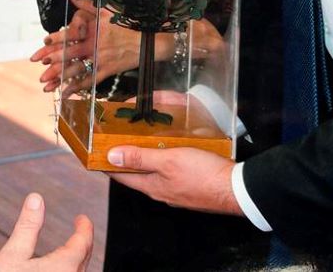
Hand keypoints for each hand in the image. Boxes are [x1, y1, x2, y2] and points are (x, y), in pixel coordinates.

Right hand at [0, 193, 93, 271]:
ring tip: (70, 251)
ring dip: (77, 262)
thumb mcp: (13, 255)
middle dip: (83, 244)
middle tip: (79, 231)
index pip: (83, 243)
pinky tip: (58, 271)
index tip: (82, 219)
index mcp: (64, 267)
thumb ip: (28, 226)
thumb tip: (36, 199)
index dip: (84, 228)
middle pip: (84, 260)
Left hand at [30, 0, 138, 92]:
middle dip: (51, 59)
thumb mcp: (107, 11)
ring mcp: (100, 60)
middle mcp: (94, 45)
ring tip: (45, 84)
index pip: (71, 34)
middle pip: (69, 53)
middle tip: (37, 62)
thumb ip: (87, 5)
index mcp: (93, 30)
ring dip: (59, 77)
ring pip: (76, 69)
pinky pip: (89, 81)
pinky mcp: (106, 71)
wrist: (146, 42)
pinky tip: (65, 93)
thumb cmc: (126, 25)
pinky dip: (76, 87)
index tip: (44, 41)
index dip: (56, 38)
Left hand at [105, 146, 240, 215]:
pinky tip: (167, 151)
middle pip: (135, 174)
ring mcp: (175, 190)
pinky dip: (161, 161)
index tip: (95, 153)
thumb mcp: (168, 160)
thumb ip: (140, 158)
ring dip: (143, 158)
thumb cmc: (204, 176)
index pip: (120, 175)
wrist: (237, 189)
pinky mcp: (189, 186)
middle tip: (116, 141)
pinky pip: (168, 173)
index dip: (106, 163)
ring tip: (139, 141)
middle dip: (124, 158)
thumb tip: (112, 157)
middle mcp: (161, 191)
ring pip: (152, 173)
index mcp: (152, 186)